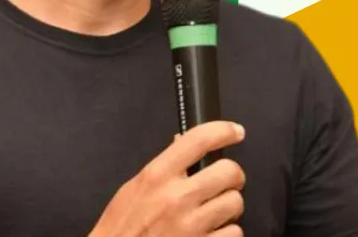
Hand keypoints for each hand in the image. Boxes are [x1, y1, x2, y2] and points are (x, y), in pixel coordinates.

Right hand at [89, 121, 245, 236]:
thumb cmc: (122, 229)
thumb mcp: (133, 189)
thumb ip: (161, 168)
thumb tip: (181, 144)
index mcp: (157, 176)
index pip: (198, 140)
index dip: (223, 130)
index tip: (235, 131)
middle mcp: (177, 197)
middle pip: (228, 171)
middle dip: (232, 174)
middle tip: (227, 179)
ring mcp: (192, 226)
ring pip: (235, 202)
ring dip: (229, 205)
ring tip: (215, 209)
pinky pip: (234, 233)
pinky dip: (227, 232)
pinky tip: (212, 231)